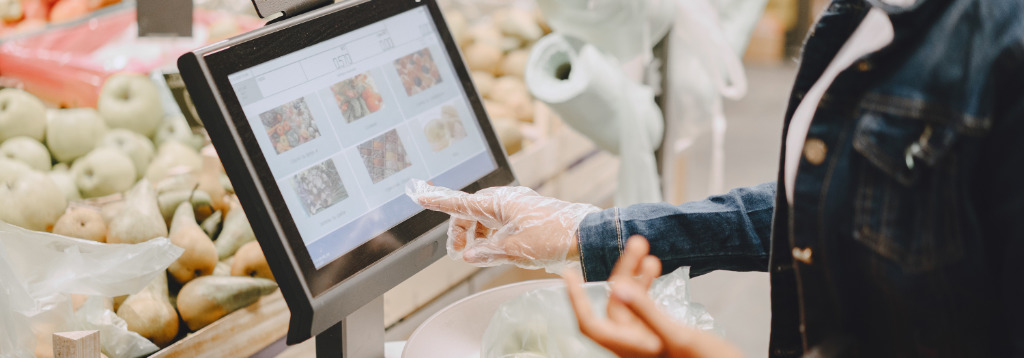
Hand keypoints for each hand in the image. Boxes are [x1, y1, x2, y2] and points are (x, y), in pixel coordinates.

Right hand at [406, 179, 599, 272]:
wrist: (586, 236)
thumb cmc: (554, 236)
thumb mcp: (514, 249)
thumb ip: (485, 252)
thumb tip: (467, 254)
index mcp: (499, 202)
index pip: (460, 202)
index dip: (438, 201)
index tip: (418, 195)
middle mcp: (506, 201)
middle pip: (471, 211)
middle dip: (460, 230)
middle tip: (458, 252)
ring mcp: (517, 208)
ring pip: (485, 219)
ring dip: (476, 235)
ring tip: (476, 254)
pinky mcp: (526, 218)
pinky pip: (499, 224)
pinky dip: (491, 236)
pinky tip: (494, 250)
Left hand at [564, 236, 743, 357]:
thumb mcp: (676, 337)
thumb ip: (647, 312)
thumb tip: (618, 289)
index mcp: (630, 349)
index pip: (591, 324)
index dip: (576, 300)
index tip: (567, 273)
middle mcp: (633, 345)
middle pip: (615, 304)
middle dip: (622, 271)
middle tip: (638, 242)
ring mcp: (646, 341)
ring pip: (631, 302)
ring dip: (637, 276)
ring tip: (648, 250)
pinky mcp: (660, 336)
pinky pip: (646, 308)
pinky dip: (648, 288)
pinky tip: (655, 270)